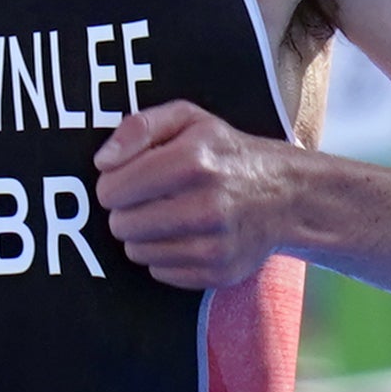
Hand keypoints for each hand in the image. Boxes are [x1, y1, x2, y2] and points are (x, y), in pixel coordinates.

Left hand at [92, 102, 300, 289]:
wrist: (287, 196)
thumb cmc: (228, 154)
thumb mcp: (188, 119)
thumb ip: (139, 127)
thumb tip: (103, 162)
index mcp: (192, 161)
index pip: (113, 189)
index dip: (113, 183)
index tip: (130, 179)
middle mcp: (204, 206)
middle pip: (120, 224)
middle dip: (127, 211)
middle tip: (151, 199)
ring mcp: (213, 245)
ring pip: (136, 252)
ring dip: (144, 236)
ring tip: (169, 216)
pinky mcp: (217, 273)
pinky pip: (159, 272)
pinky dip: (164, 257)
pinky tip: (186, 236)